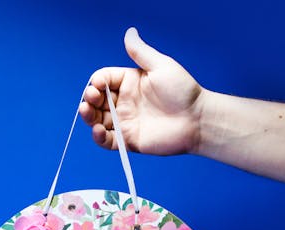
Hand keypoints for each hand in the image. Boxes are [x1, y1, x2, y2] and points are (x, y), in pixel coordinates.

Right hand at [79, 27, 205, 155]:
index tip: (98, 84)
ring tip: (86, 111)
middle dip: (89, 99)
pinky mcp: (128, 140)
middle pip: (96, 100)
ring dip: (88, 116)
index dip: (96, 82)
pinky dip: (98, 137)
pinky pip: (107, 140)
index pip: (104, 80)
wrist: (198, 120)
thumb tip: (129, 32)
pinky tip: (97, 130)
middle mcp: (124, 102)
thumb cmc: (183, 92)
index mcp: (129, 83)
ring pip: (97, 120)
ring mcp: (125, 122)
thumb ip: (141, 52)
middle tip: (91, 98)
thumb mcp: (161, 66)